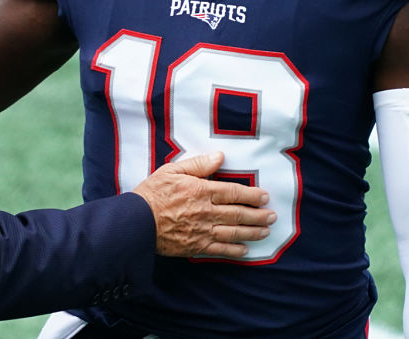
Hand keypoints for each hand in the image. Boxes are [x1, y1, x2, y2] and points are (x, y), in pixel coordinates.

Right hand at [131, 151, 274, 257]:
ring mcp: (202, 231)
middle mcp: (206, 212)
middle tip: (272, 216)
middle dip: (258, 215)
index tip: (265, 196)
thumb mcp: (172, 170)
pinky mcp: (195, 247)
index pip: (234, 193)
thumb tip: (220, 156)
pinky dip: (235, 251)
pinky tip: (245, 250)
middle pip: (239, 214)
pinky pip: (220, 251)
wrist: (135, 222)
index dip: (252, 195)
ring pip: (234, 232)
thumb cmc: (152, 194)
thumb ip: (198, 164)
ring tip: (265, 231)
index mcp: (202, 191)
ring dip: (252, 232)